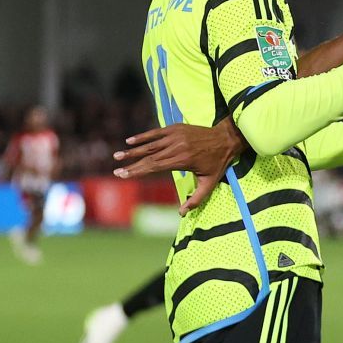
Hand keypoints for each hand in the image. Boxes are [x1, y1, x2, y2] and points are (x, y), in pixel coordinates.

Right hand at [113, 118, 245, 212]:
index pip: (154, 167)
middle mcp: (177, 147)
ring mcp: (176, 136)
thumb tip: (182, 213)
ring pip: (150, 144)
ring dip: (133, 150)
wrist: (226, 139)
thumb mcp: (209, 183)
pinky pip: (156, 132)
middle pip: (149, 157)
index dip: (137, 171)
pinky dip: (143, 136)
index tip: (123, 175)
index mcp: (183, 160)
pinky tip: (130, 141)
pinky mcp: (176, 128)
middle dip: (131, 164)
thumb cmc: (217, 163)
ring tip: (118, 156)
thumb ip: (196, 199)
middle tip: (116, 170)